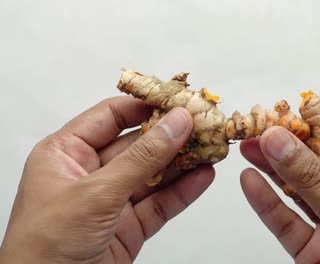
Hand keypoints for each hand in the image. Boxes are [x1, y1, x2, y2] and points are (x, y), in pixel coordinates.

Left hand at [0, 97, 214, 263]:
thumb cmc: (46, 246)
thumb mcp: (96, 193)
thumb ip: (141, 158)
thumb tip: (176, 123)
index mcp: (66, 154)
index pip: (111, 116)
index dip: (146, 105)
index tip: (178, 100)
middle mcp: (90, 173)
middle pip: (139, 144)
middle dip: (172, 135)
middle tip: (204, 123)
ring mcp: (112, 200)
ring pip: (154, 174)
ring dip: (184, 162)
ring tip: (212, 148)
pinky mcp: (129, 226)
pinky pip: (161, 202)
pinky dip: (183, 191)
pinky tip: (203, 176)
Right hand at [240, 125, 319, 262]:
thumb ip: (316, 182)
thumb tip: (281, 141)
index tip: (318, 105)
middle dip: (300, 144)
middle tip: (272, 124)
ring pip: (304, 191)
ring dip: (276, 168)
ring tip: (251, 145)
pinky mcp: (314, 253)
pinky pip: (287, 221)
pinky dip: (267, 202)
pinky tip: (250, 181)